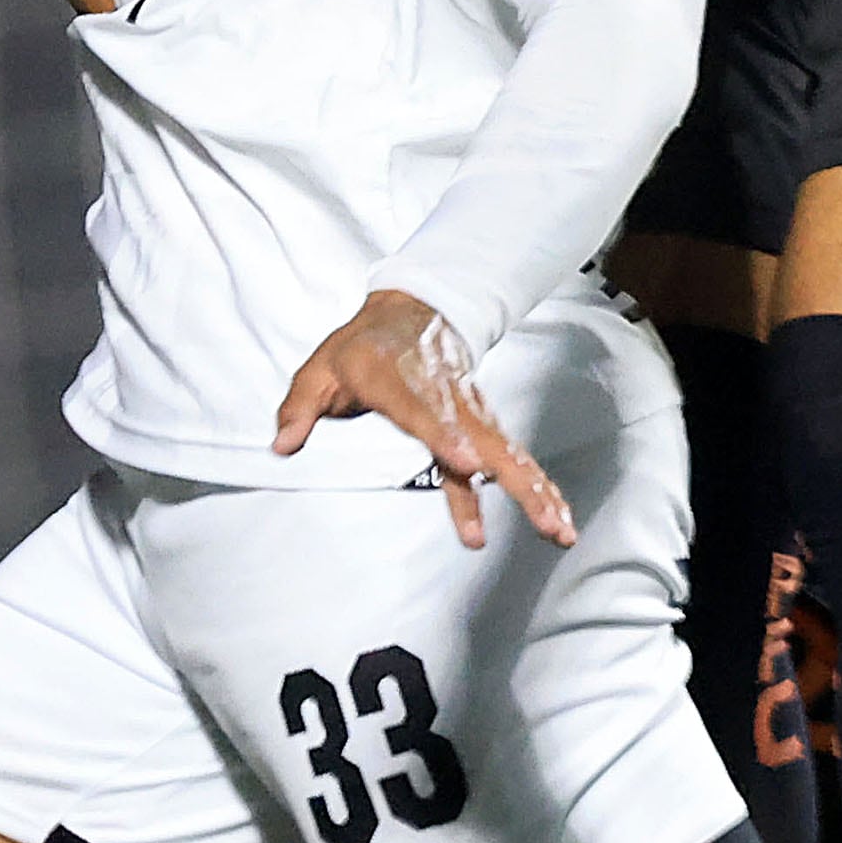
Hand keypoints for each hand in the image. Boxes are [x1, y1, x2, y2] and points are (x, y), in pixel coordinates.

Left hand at [270, 290, 572, 550]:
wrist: (415, 310)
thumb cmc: (362, 347)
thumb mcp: (320, 368)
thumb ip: (300, 407)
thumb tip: (281, 445)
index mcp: (396, 381)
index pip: (421, 410)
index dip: (442, 434)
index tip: (464, 460)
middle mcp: (442, 399)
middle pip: (480, 441)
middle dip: (511, 480)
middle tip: (538, 518)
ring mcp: (468, 413)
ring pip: (505, 454)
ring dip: (535, 492)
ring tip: (560, 532)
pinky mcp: (482, 427)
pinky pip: (510, 460)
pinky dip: (536, 488)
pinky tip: (556, 520)